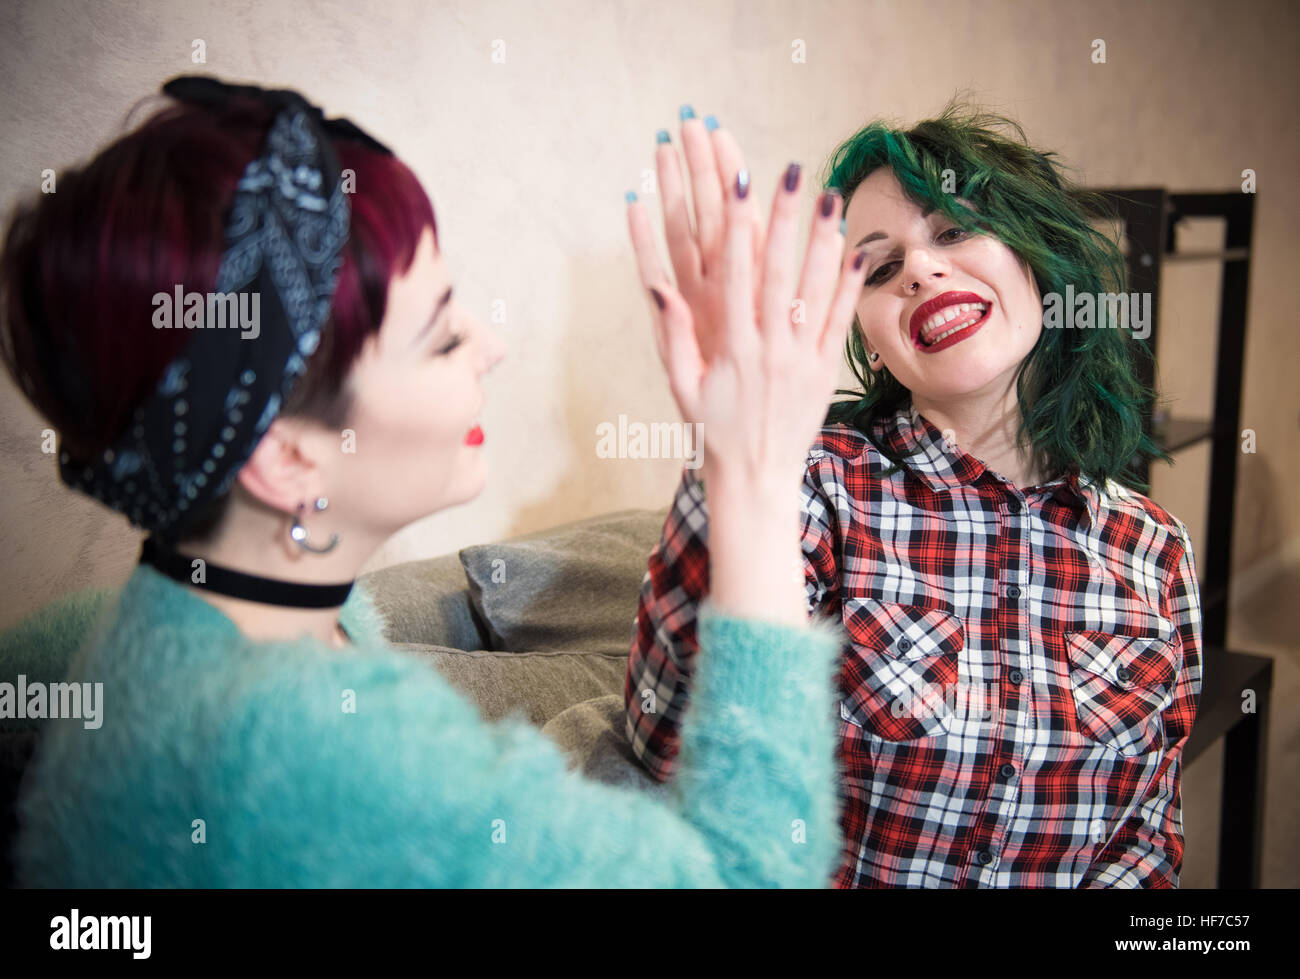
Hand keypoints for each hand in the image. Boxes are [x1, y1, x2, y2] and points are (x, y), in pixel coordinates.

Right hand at [626, 119, 867, 488]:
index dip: (739, 227)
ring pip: (816, 289)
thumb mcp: (681, 385)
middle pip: (780, 271)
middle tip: (792, 172)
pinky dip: (849, 284)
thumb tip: (659, 286)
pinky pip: (840, 321)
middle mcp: (771, 349)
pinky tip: (856, 247)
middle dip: (785, 218)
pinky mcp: (827, 371)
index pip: (736, 276)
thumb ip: (674, 334)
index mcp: (732, 349)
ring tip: (830, 195)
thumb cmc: (712, 431)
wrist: (755, 480)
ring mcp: (803, 359)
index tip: (741, 185)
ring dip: (823, 239)